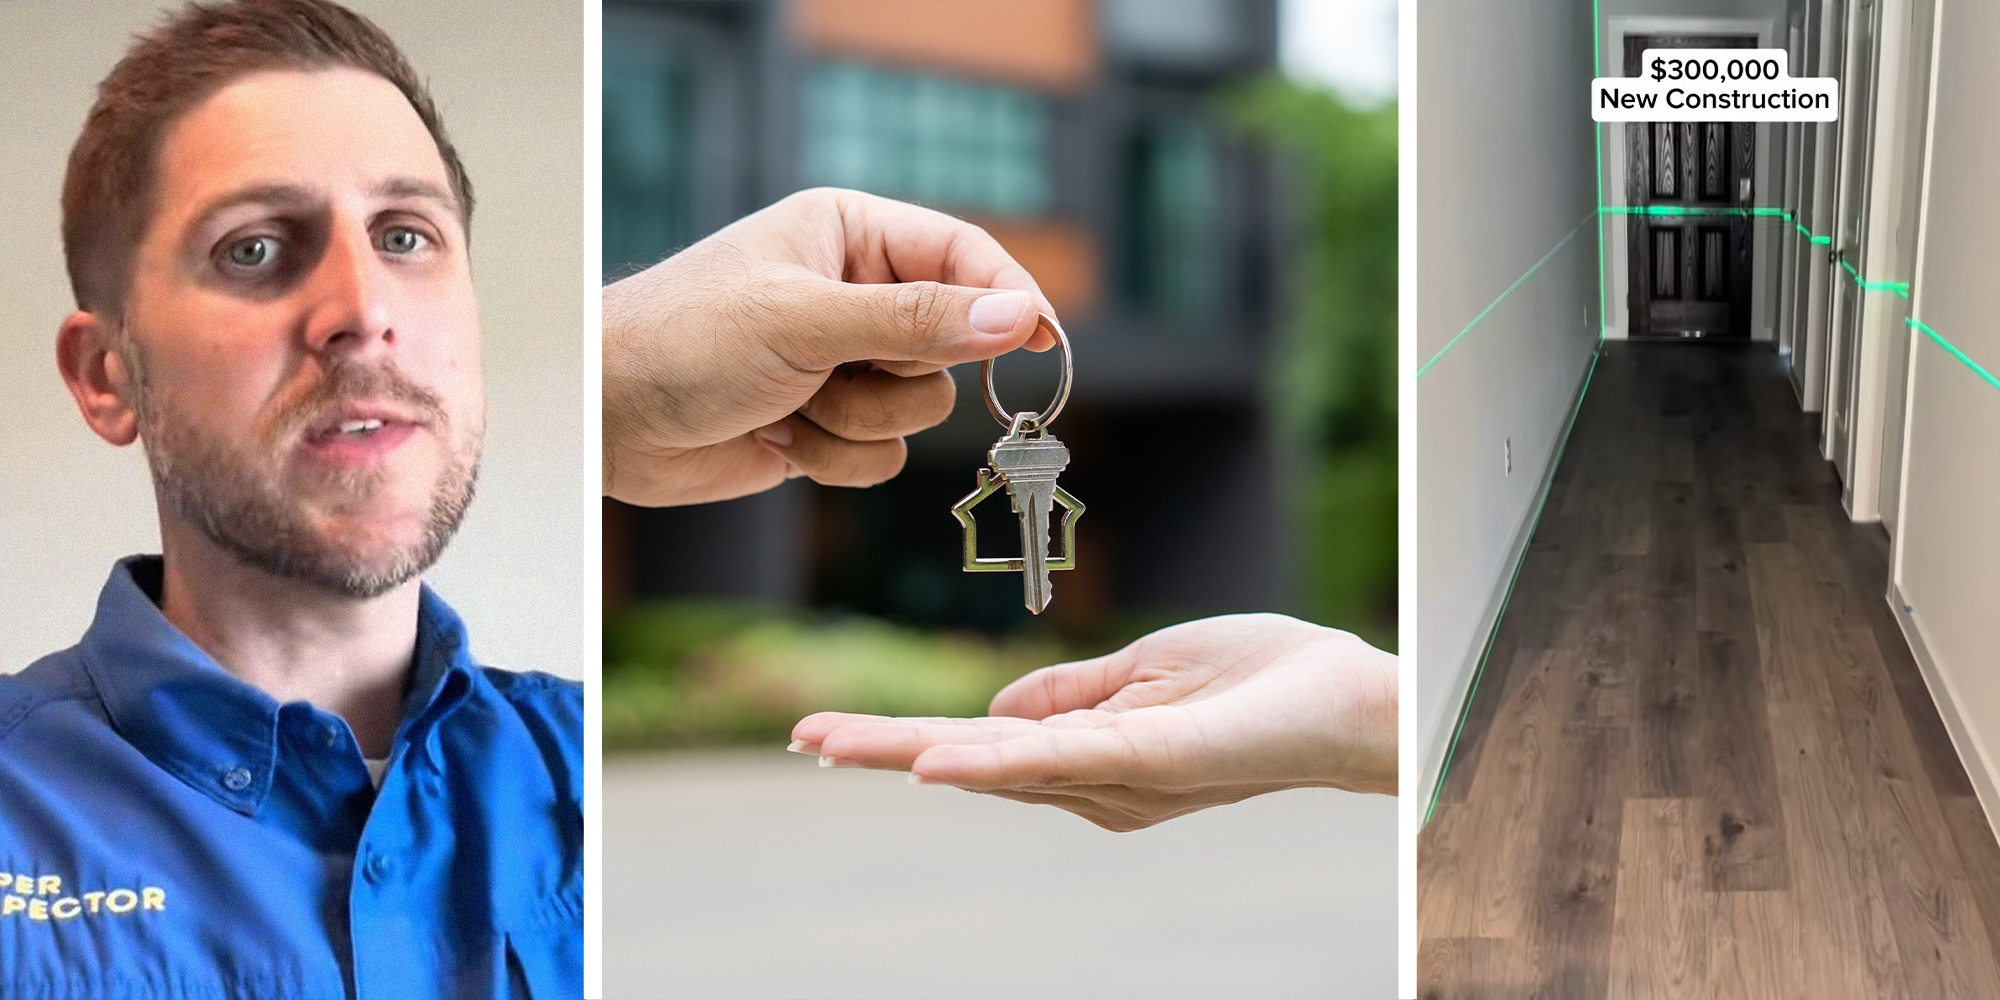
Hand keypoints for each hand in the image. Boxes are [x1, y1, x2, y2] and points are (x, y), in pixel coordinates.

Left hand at [603, 187, 1057, 505]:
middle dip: (896, 375)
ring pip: (921, 412)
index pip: (965, 256)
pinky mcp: (828, 425)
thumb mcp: (805, 320)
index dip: (1008, 299)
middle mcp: (856, 294)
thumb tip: (1016, 316)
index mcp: (850, 234)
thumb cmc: (682, 340)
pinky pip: (884, 457)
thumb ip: (916, 321)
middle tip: (835, 370)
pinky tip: (777, 437)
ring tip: (790, 404)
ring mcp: (843, 363)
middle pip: (951, 347)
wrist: (607, 420)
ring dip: (857, 422)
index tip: (1044, 342)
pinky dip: (835, 460)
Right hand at [790, 613, 1396, 831]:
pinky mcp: (1150, 763)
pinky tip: (935, 759)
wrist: (1353, 698)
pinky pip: (1060, 762)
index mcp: (1090, 751)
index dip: (908, 737)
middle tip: (803, 738)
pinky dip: (991, 760)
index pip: (981, 743)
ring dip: (909, 751)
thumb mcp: (1147, 670)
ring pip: (997, 763)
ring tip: (830, 741)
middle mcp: (1095, 781)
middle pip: (971, 761)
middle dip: (882, 750)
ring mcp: (1118, 777)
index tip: (832, 731)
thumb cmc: (1264, 680)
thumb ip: (1071, 693)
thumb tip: (993, 712)